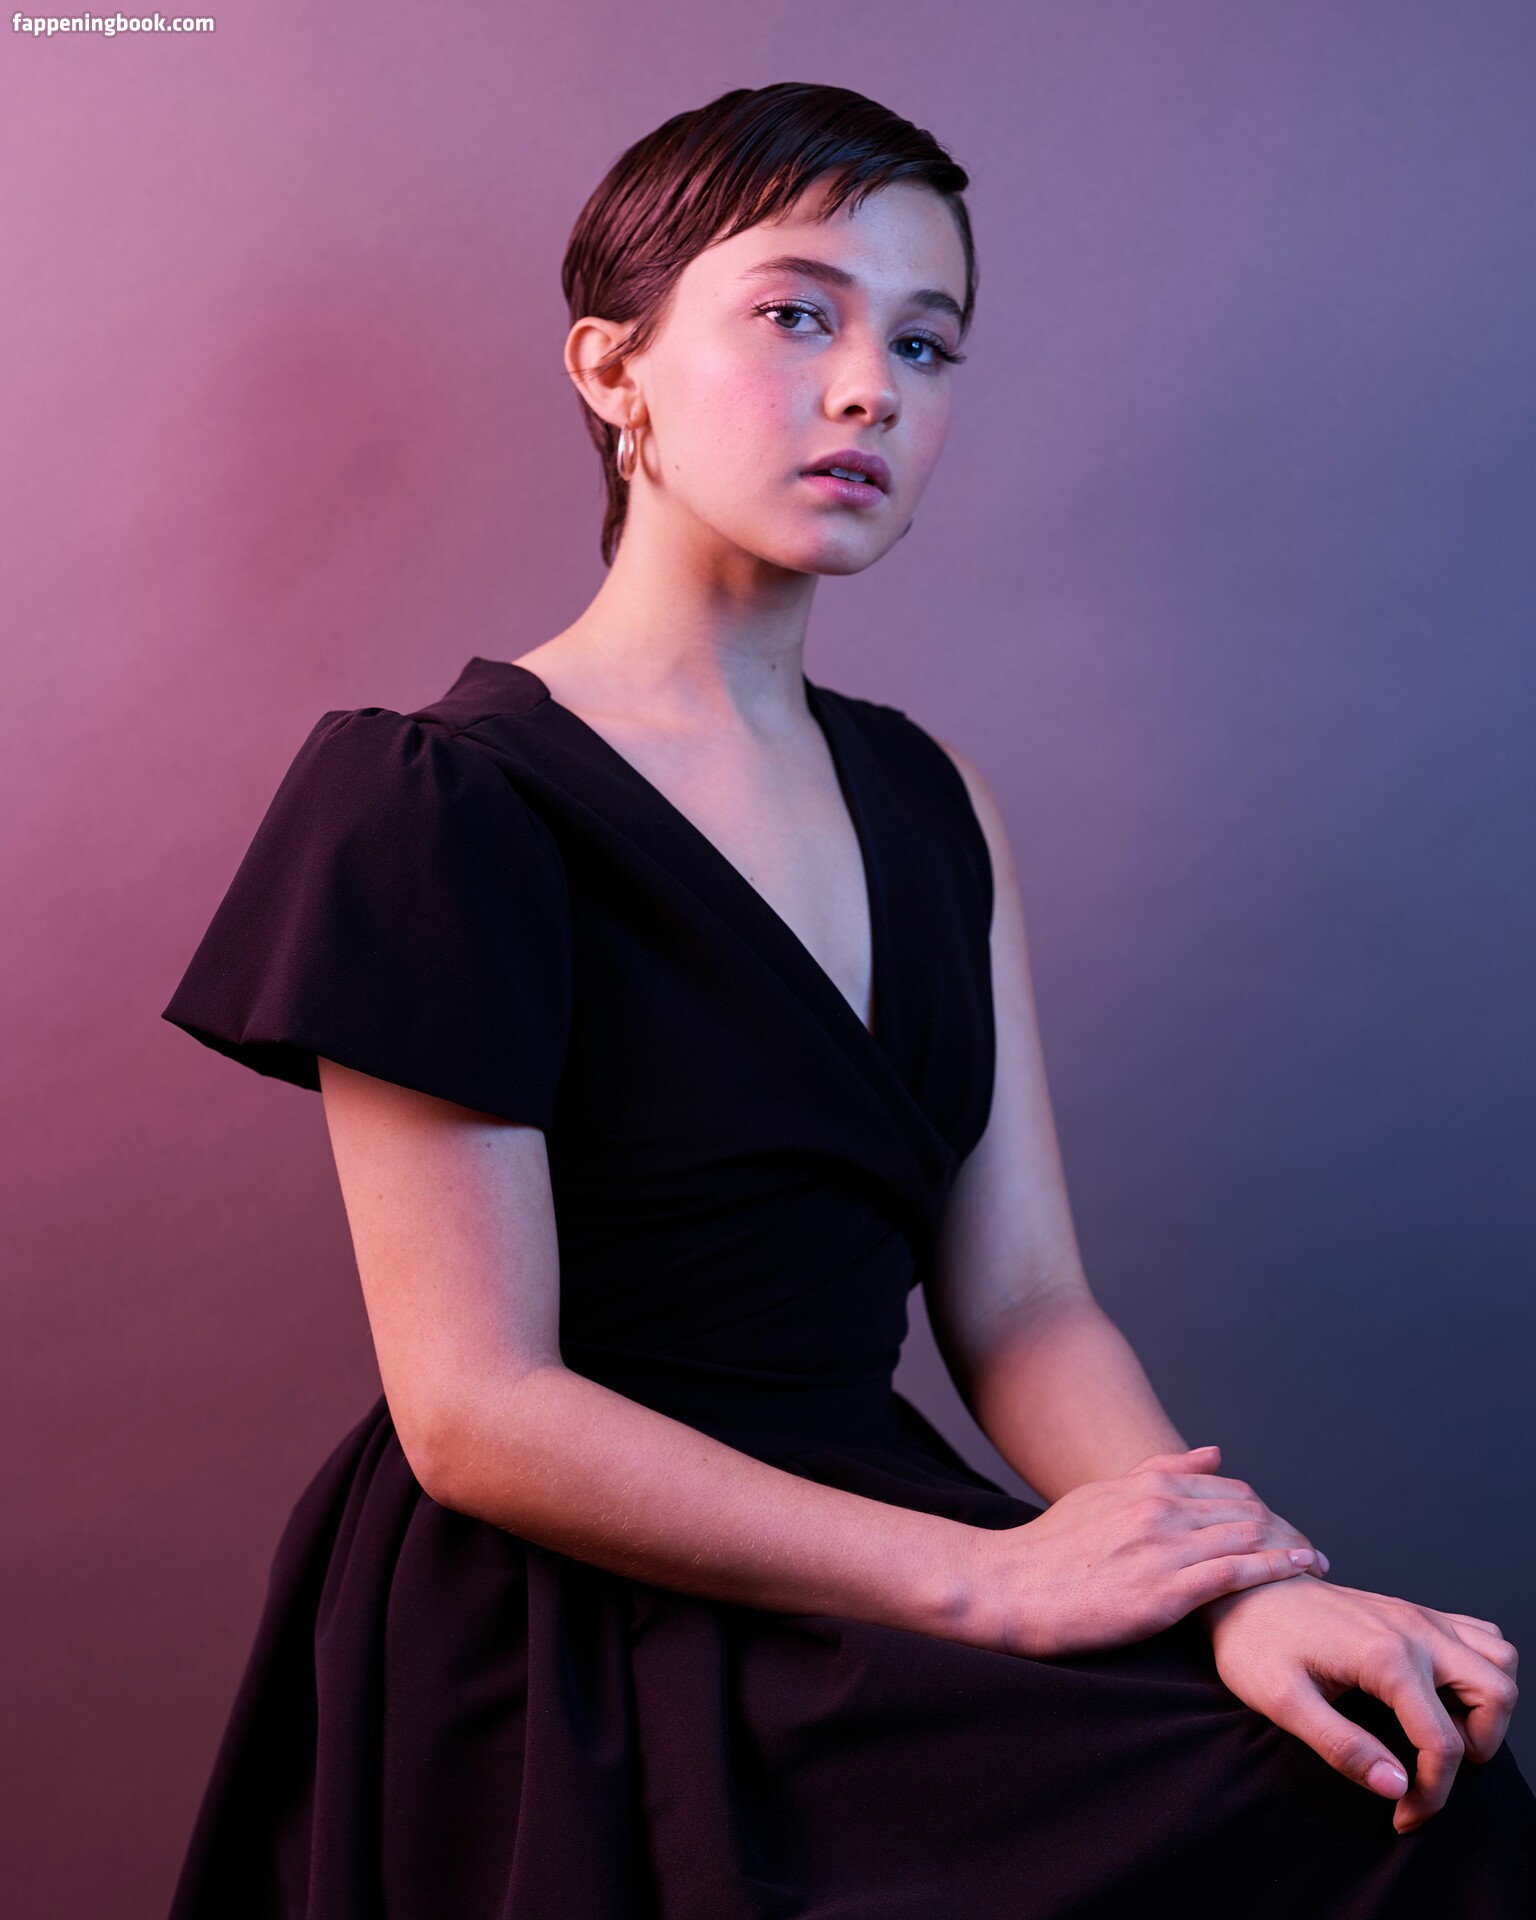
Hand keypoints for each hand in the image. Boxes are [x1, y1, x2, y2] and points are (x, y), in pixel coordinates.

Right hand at [966, 1444, 1327, 1659]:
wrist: (1010, 1586)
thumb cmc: (1051, 1549)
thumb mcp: (1101, 1496)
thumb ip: (1158, 1473)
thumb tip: (1214, 1453)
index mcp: (1144, 1486)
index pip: (1224, 1487)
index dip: (1260, 1507)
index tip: (1282, 1527)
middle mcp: (1159, 1508)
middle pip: (1244, 1509)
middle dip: (1284, 1527)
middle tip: (1313, 1549)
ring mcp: (1163, 1547)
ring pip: (1247, 1535)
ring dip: (1290, 1545)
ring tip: (1318, 1561)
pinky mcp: (1164, 1590)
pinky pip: (1234, 1572)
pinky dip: (1274, 1567)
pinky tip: (1301, 1569)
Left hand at [1194, 1575, 1519, 1831]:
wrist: (1238, 1590)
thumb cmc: (1253, 1644)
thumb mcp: (1282, 1702)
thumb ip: (1341, 1746)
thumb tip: (1397, 1786)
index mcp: (1386, 1655)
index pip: (1443, 1742)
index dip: (1432, 1793)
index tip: (1403, 1815)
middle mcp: (1414, 1629)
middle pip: (1496, 1693)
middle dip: (1480, 1745)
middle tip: (1432, 1770)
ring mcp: (1417, 1614)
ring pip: (1498, 1659)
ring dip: (1486, 1704)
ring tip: (1442, 1732)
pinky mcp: (1412, 1611)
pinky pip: (1478, 1635)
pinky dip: (1478, 1670)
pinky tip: (1440, 1695)